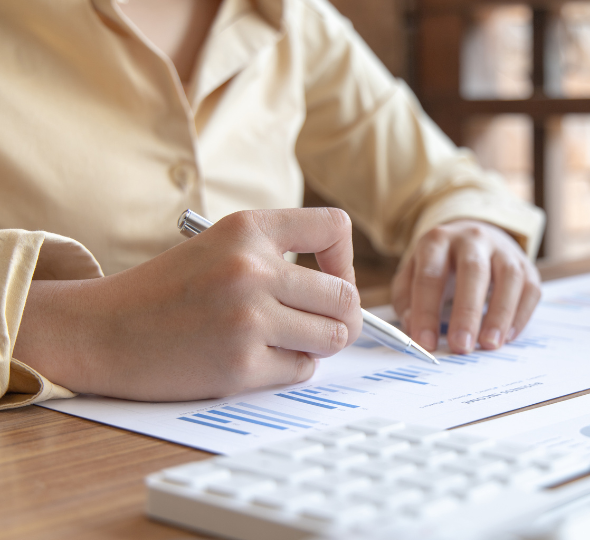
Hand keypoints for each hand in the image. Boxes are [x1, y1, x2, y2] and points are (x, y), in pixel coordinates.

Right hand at [13, 208, 362, 400]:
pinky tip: (256, 359)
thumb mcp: (218, 246)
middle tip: (318, 324)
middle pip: (345, 297)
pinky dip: (288, 369)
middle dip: (339, 316)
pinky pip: (303, 370)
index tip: (327, 278)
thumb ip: (277, 257)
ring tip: (288, 340)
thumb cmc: (165, 291)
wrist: (99, 332)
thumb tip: (346, 297)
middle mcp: (252, 268)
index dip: (342, 258)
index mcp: (247, 229)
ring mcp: (248, 318)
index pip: (334, 227)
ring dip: (319, 344)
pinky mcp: (241, 364)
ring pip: (334, 336)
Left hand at [391, 220, 540, 353]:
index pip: (430, 276)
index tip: (425, 343)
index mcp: (437, 240)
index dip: (426, 311)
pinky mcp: (526, 265)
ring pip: (508, 278)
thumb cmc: (439, 265)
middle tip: (461, 346)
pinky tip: (507, 337)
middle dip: (467, 311)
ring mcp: (504, 250)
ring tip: (489, 345)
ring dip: (500, 314)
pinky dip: (521, 315)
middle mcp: (473, 239)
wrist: (472, 237)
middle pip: (473, 271)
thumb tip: (415, 329)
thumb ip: (407, 301)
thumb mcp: (412, 274)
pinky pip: (530, 289)